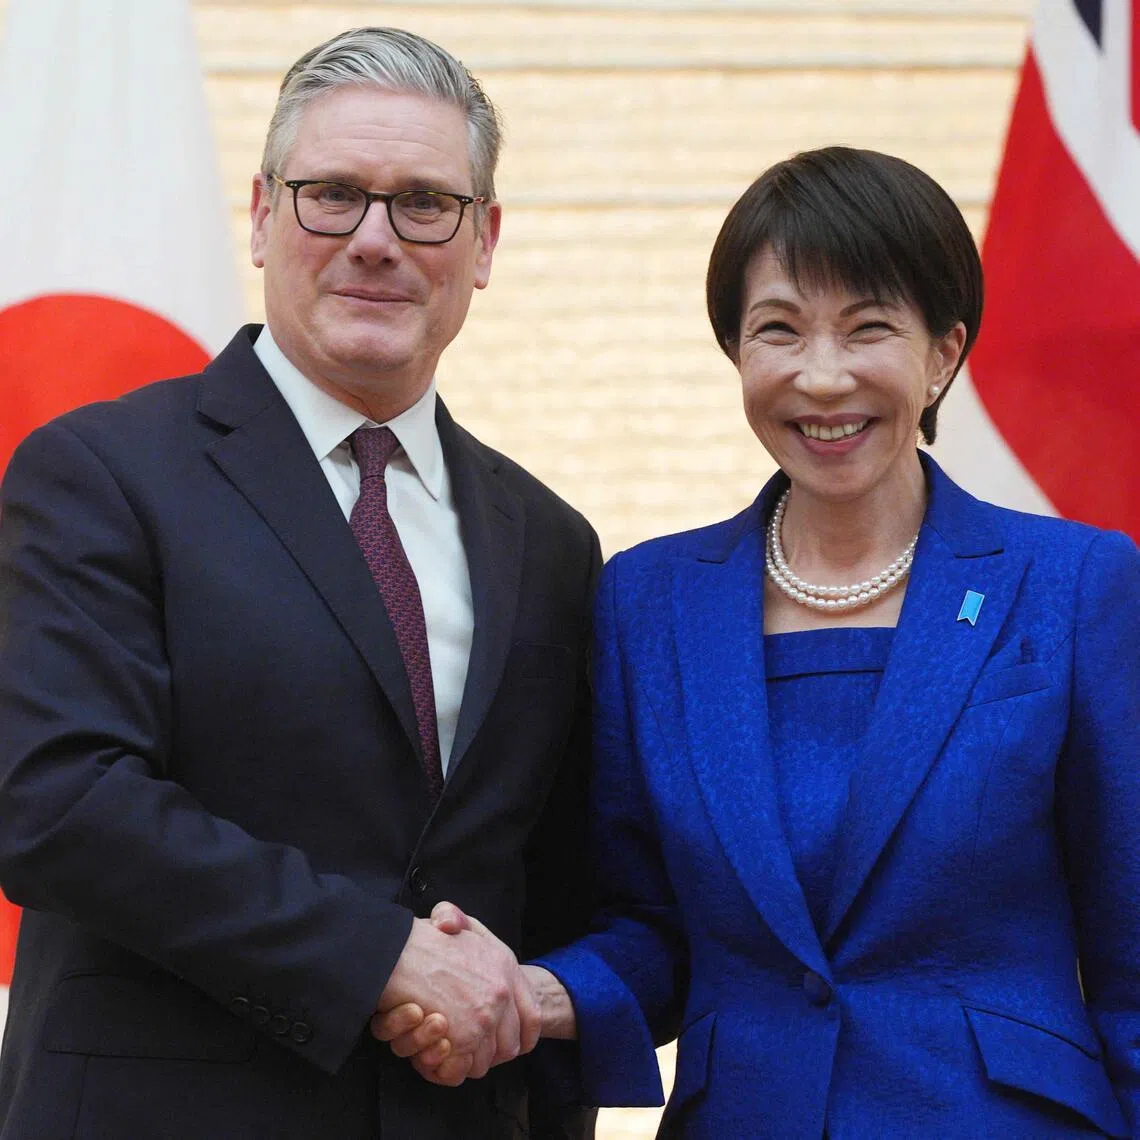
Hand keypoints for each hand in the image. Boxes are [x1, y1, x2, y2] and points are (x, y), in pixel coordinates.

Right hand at [373, 903, 540, 1084]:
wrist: (395, 952)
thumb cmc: (416, 939)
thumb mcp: (449, 918)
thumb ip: (459, 921)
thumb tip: (452, 926)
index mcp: (505, 965)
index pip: (531, 1017)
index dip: (522, 1035)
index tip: (514, 1044)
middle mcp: (501, 993)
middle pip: (509, 1045)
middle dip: (489, 1054)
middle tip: (466, 1051)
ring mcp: (484, 1018)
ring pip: (484, 1062)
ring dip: (464, 1062)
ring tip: (443, 1050)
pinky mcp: (464, 1038)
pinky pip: (462, 1069)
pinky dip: (446, 1070)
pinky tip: (431, 1055)